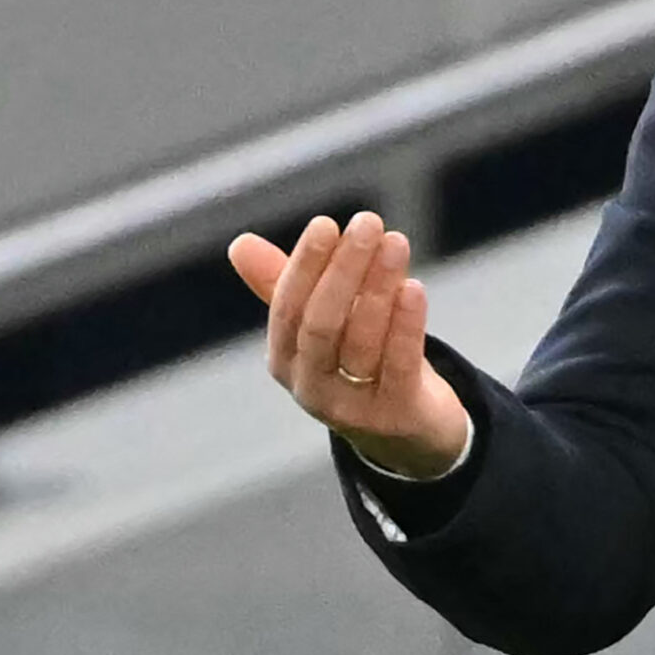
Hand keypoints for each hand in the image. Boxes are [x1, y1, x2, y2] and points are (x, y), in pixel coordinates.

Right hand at [227, 212, 470, 479]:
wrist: (410, 432)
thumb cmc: (361, 364)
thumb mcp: (324, 327)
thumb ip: (286, 287)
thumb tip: (240, 243)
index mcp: (286, 361)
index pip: (288, 309)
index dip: (305, 267)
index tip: (326, 224)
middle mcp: (310, 388)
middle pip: (322, 324)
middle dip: (343, 270)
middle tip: (368, 222)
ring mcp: (352, 407)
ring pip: (362, 341)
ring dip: (379, 286)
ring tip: (396, 242)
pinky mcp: (396, 415)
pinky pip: (398, 365)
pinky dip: (405, 325)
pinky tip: (414, 288)